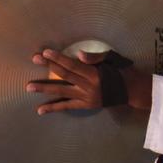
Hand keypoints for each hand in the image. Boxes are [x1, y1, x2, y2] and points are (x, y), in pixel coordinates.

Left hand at [25, 48, 151, 113]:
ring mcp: (86, 98)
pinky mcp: (86, 105)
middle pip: (65, 76)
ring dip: (45, 89)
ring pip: (62, 92)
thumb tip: (78, 55)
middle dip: (48, 67)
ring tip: (29, 87)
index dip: (58, 58)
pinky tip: (41, 109)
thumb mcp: (113, 59)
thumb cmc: (123, 71)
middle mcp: (89, 87)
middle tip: (34, 60)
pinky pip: (67, 106)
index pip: (72, 65)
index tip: (45, 52)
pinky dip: (54, 107)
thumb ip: (95, 58)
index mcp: (96, 74)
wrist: (133, 91)